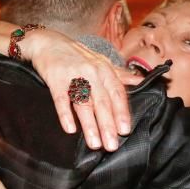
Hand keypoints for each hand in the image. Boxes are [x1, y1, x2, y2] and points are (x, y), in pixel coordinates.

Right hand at [25, 29, 141, 151]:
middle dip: (108, 125)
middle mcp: (91, 72)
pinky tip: (70, 129)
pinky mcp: (55, 79)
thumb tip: (141, 80)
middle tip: (112, 146)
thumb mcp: (100, 62)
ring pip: (84, 103)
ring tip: (95, 144)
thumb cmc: (76, 56)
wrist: (48, 42)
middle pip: (102, 102)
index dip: (121, 112)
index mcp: (104, 70)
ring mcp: (73, 75)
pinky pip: (61, 99)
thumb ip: (120, 74)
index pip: (117, 93)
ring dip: (89, 125)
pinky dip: (65, 114)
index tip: (125, 130)